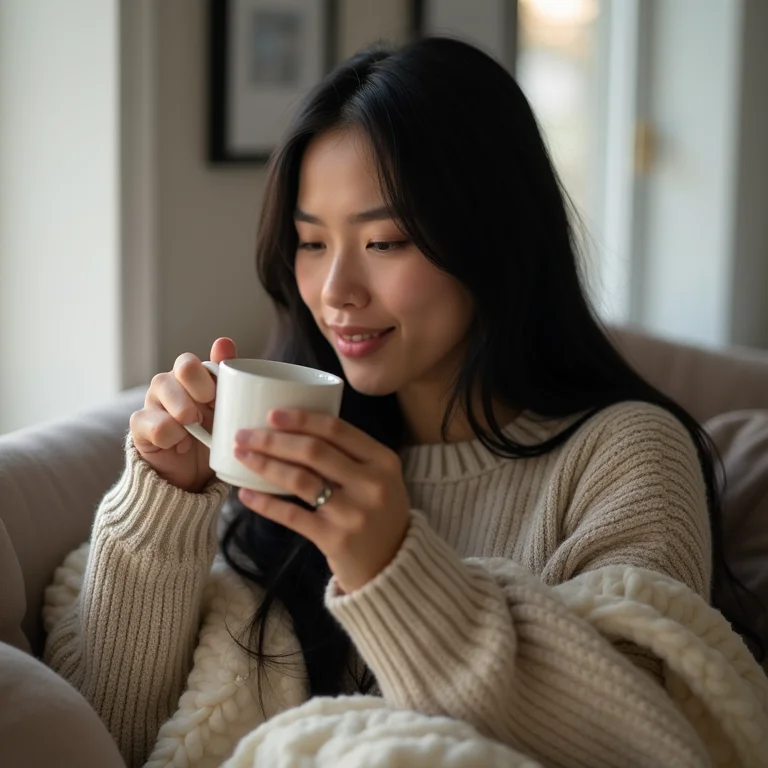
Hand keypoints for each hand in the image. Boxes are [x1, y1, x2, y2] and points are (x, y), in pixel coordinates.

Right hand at [130, 337, 237, 492]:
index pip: (193, 361)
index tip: (215, 396)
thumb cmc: (211, 436)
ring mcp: (152, 401)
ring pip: (162, 386)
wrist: (191, 476)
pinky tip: (180, 445)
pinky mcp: (140, 425)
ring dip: (183, 408)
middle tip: (207, 409)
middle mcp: (170, 383)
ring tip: (194, 427)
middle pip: (182, 366)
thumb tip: (223, 342)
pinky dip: (170, 435)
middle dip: (199, 387)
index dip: (206, 375)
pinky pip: (152, 422)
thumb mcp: (226, 410)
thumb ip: (227, 378)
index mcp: (193, 377)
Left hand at [233, 410, 411, 593]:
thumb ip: (349, 456)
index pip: (337, 430)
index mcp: (383, 461)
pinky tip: (246, 493)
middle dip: (273, 439)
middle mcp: (371, 484)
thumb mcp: (379, 478)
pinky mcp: (335, 539)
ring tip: (242, 456)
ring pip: (300, 480)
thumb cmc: (378, 513)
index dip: (302, 419)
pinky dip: (266, 503)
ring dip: (266, 464)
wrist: (393, 565)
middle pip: (314, 451)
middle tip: (245, 435)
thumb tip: (296, 429)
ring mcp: (353, 513)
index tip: (272, 414)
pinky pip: (292, 516)